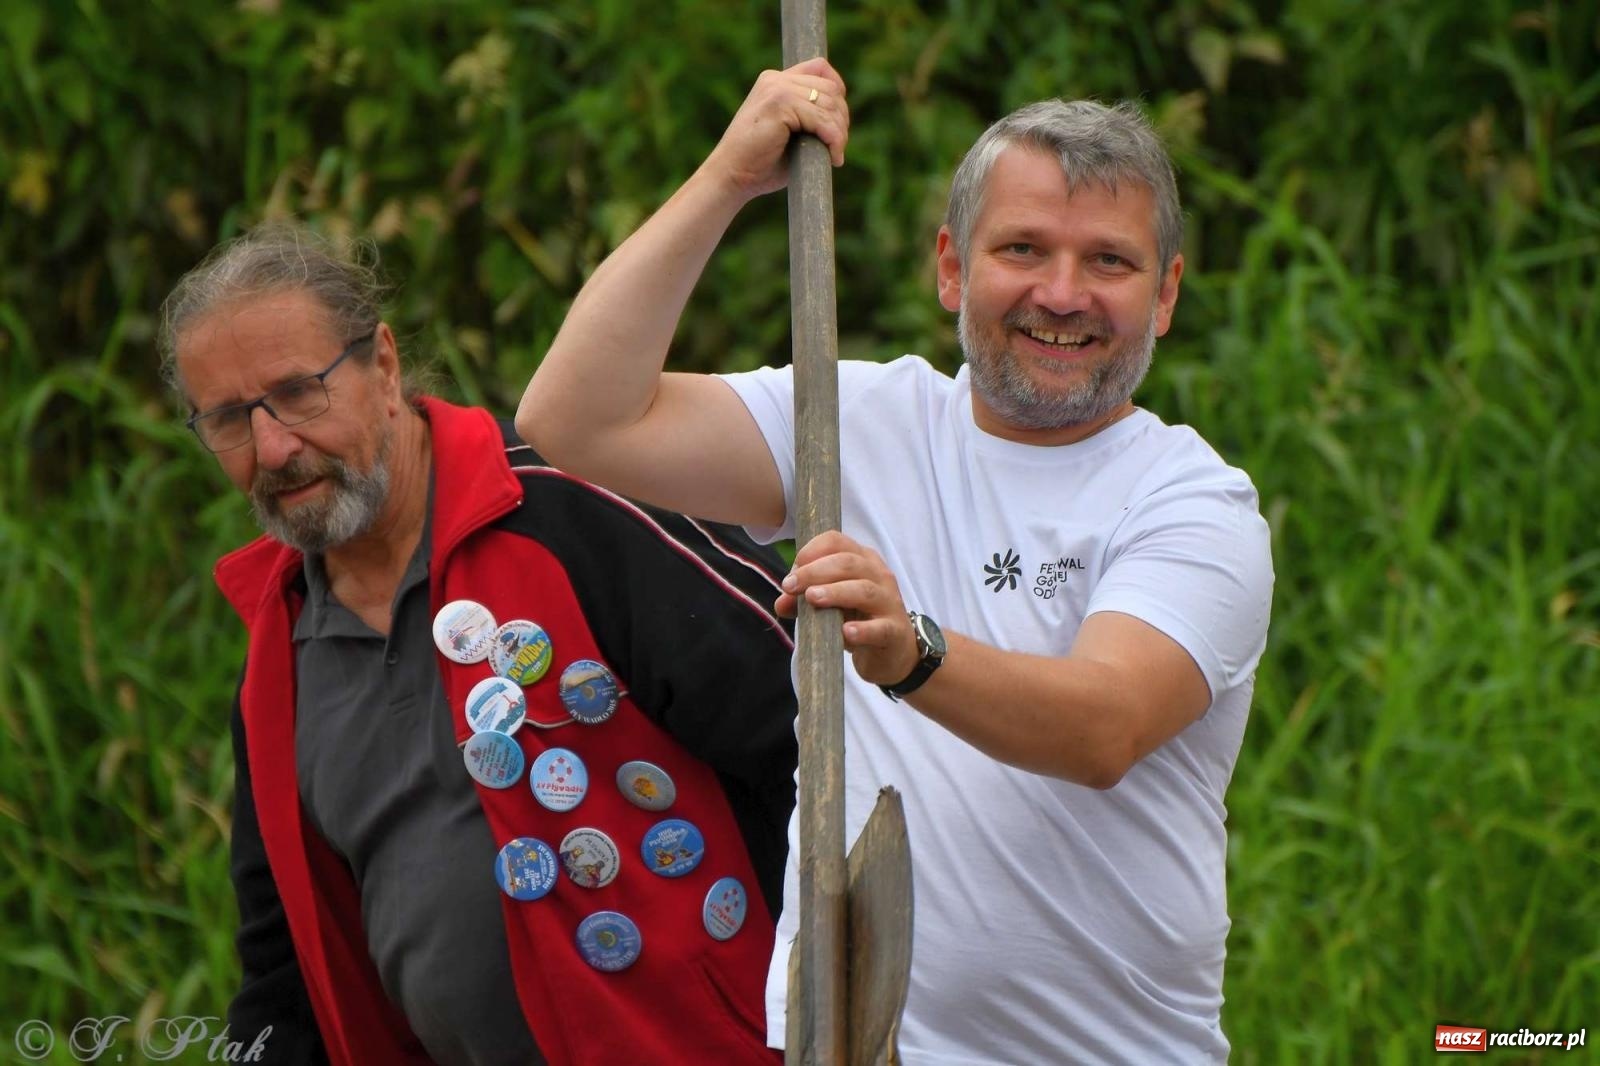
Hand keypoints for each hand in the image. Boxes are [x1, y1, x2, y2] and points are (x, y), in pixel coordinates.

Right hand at [701, 57, 849, 203]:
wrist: (732, 176)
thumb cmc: (760, 164)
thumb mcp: (788, 134)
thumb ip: (808, 118)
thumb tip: (841, 119)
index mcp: (775, 82)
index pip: (820, 68)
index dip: (838, 91)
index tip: (839, 123)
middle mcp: (776, 79)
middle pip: (830, 87)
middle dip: (841, 119)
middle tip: (838, 147)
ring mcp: (776, 89)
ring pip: (829, 103)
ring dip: (839, 132)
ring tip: (835, 154)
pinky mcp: (779, 104)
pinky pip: (821, 118)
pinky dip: (833, 139)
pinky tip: (833, 156)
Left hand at [776, 530, 919, 686]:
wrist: (892, 653)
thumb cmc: (859, 619)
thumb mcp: (830, 606)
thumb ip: (803, 602)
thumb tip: (781, 603)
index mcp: (863, 561)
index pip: (838, 542)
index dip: (814, 550)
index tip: (793, 568)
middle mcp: (879, 575)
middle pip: (848, 563)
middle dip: (815, 572)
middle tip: (790, 586)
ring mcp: (889, 603)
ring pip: (864, 590)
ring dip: (835, 592)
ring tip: (812, 598)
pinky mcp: (894, 631)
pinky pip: (880, 628)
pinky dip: (863, 629)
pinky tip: (846, 632)